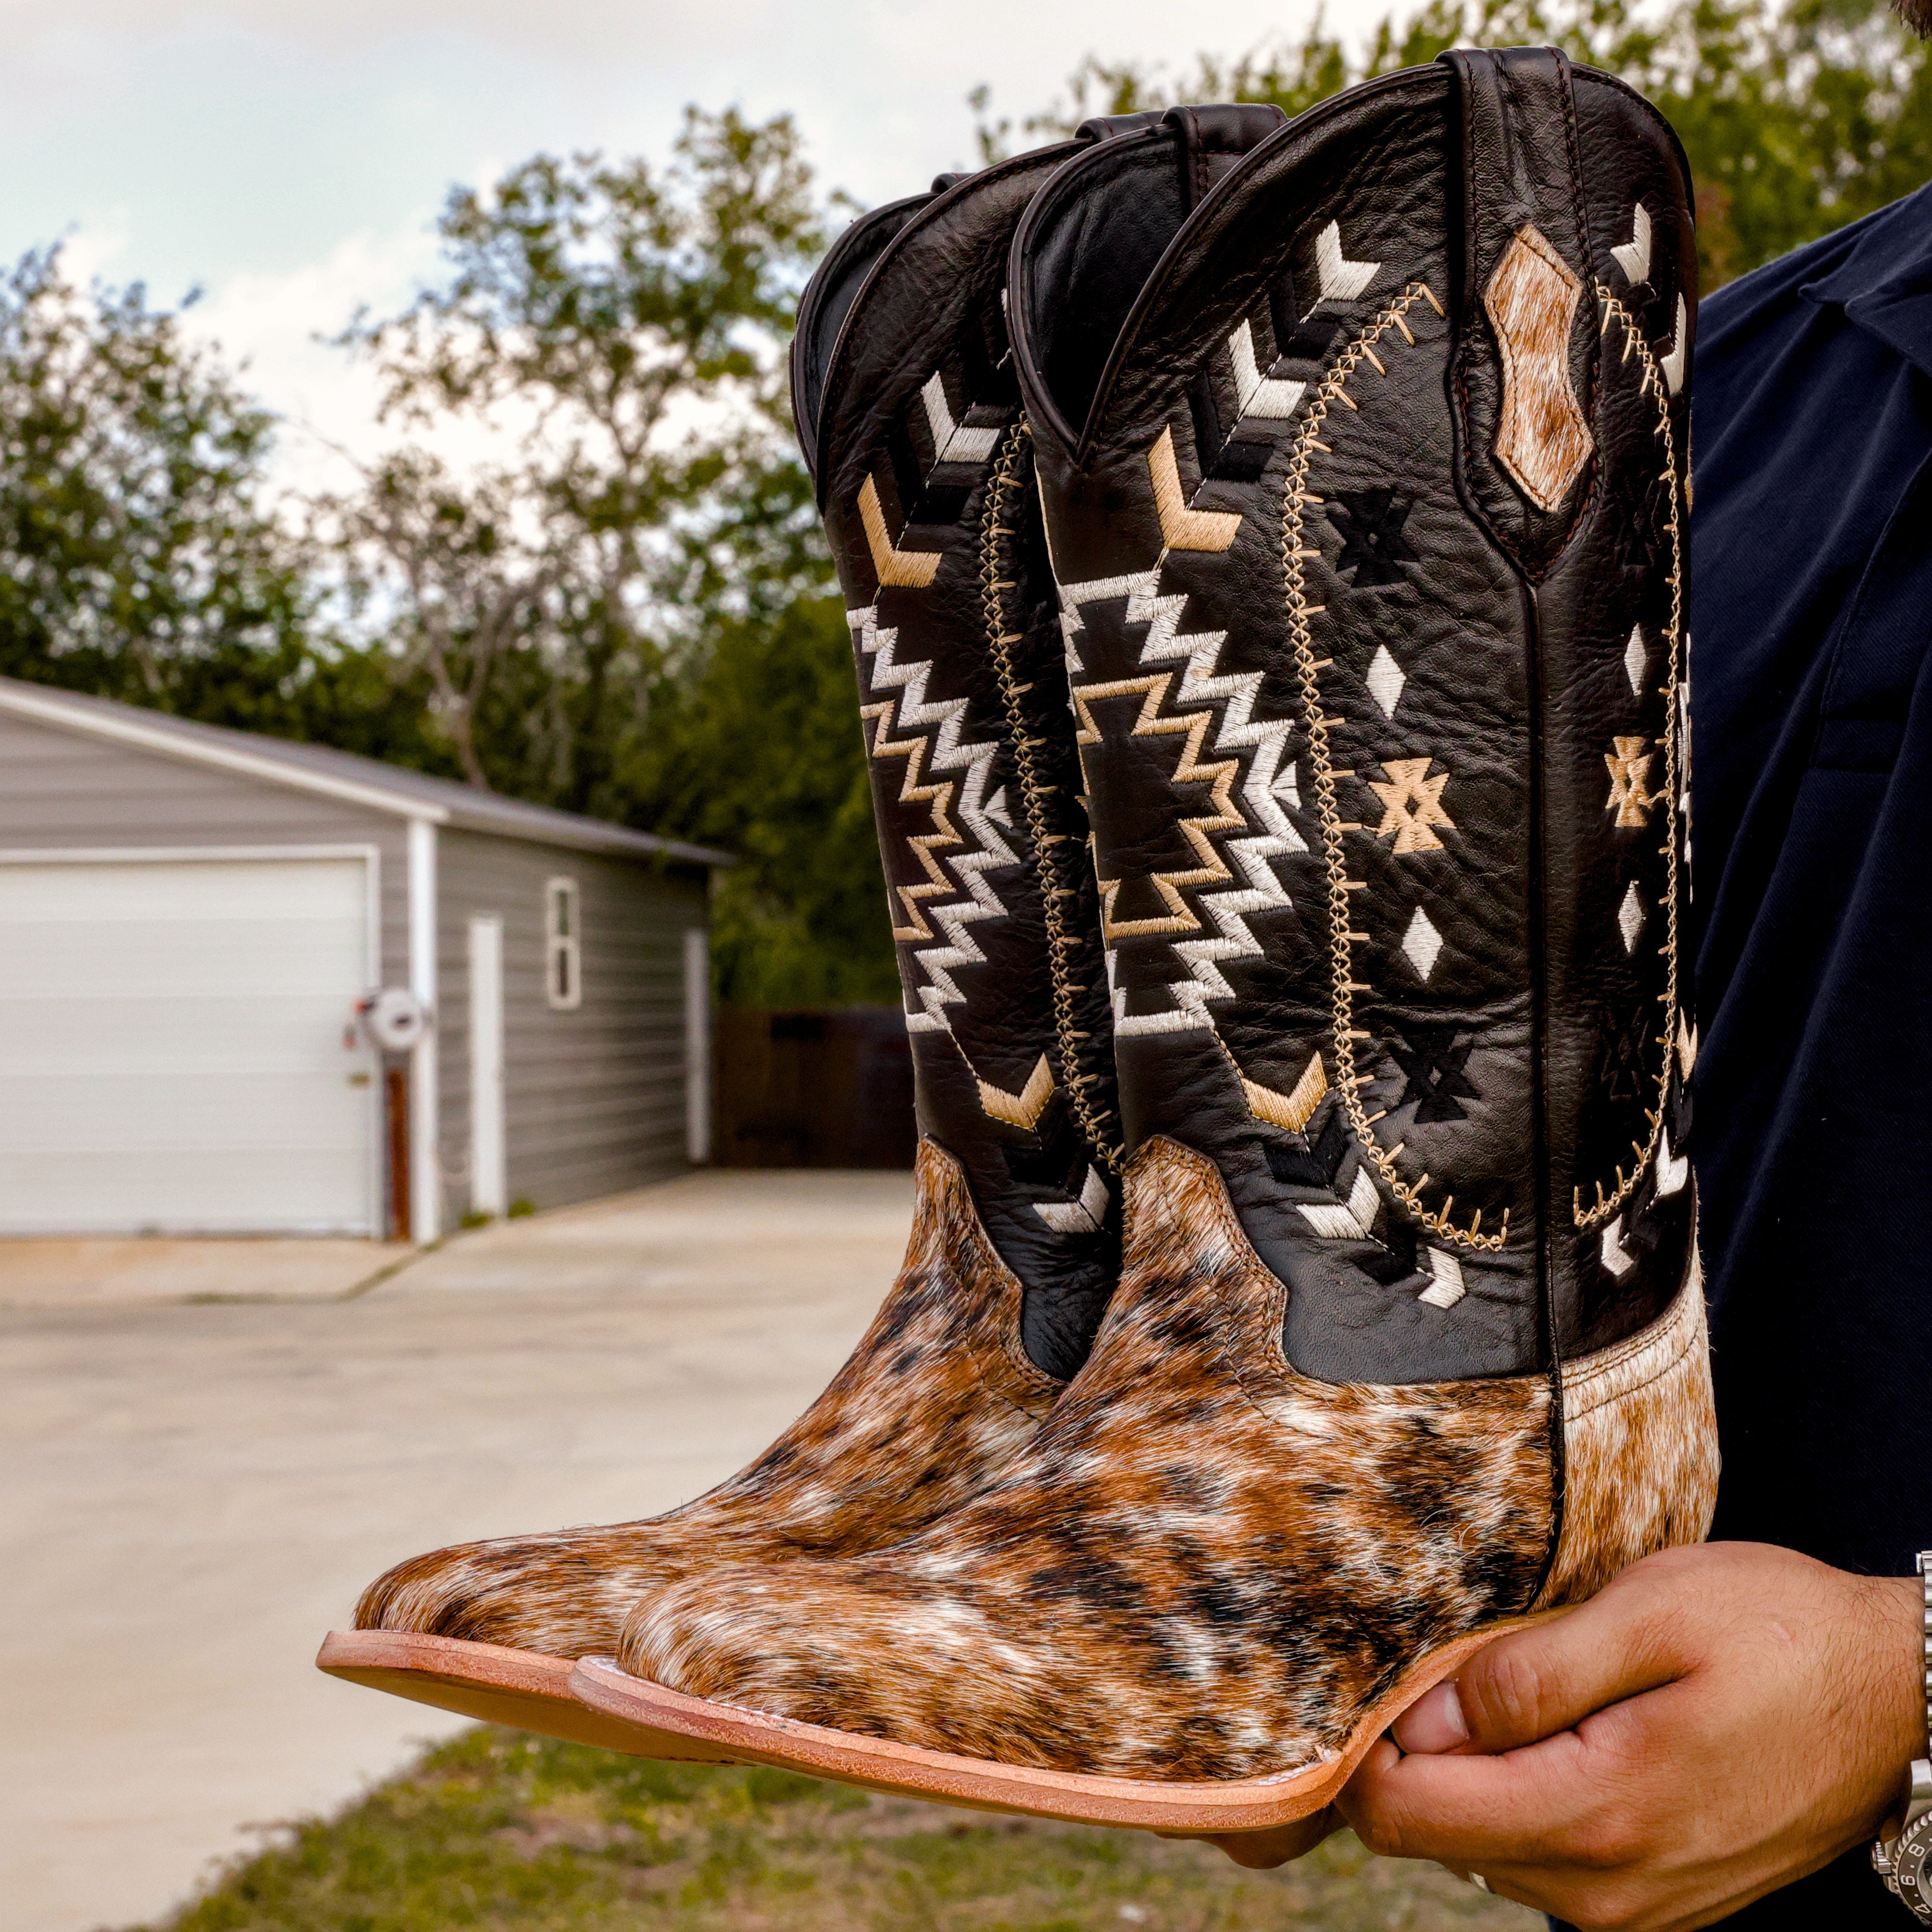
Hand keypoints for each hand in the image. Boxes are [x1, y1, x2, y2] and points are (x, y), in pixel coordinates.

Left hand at [1333, 1542, 1923, 1929]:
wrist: (1900, 1693)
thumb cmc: (1779, 1633)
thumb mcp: (1649, 1614)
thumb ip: (1528, 1675)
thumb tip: (1426, 1718)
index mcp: (1596, 1815)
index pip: (1406, 1818)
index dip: (1376, 1742)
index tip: (1400, 1676)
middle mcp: (1607, 1889)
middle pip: (1438, 1836)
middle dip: (1428, 1752)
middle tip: (1478, 1664)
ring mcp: (1638, 1906)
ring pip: (1489, 1848)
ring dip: (1483, 1771)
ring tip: (1538, 1688)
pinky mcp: (1661, 1897)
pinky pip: (1549, 1855)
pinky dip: (1532, 1791)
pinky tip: (1575, 1727)